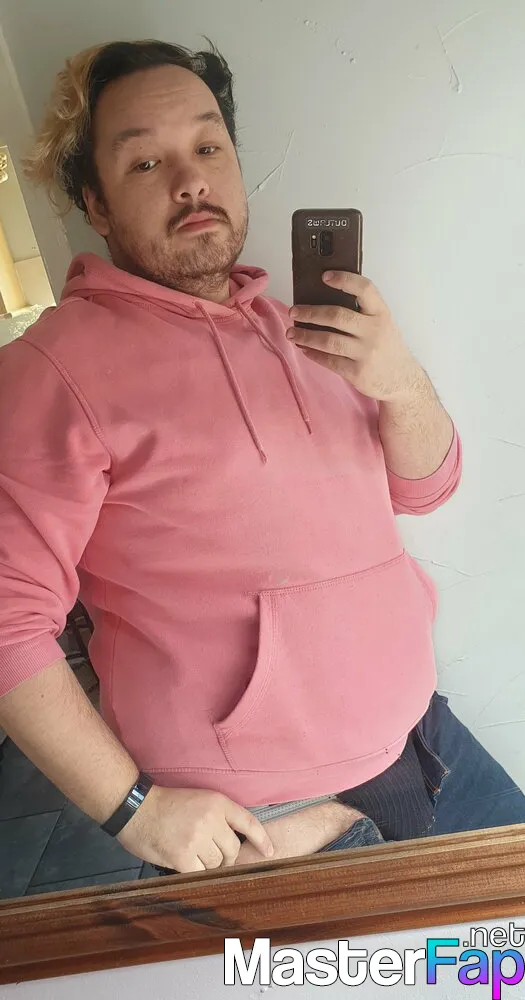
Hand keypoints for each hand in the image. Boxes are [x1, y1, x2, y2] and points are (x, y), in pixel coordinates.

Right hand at [117, 785, 273, 872]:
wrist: (135, 807)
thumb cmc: (164, 804)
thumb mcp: (198, 799)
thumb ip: (216, 817)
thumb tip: (231, 843)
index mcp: (217, 802)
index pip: (248, 822)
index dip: (261, 839)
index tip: (270, 852)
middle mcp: (211, 819)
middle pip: (232, 850)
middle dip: (224, 857)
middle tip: (208, 855)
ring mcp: (197, 838)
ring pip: (216, 864)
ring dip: (206, 865)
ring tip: (190, 855)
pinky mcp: (182, 856)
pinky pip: (199, 874)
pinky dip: (194, 874)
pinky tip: (183, 865)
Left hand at [287, 271, 423, 402]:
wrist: (403, 380)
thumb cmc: (387, 347)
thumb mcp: (383, 323)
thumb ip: (363, 311)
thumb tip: (325, 298)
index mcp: (381, 313)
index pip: (364, 289)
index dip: (344, 280)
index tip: (325, 276)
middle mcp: (374, 331)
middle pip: (337, 316)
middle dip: (311, 313)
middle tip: (294, 311)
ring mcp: (366, 353)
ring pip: (328, 341)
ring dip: (305, 336)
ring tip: (292, 333)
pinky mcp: (357, 373)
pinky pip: (329, 361)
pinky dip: (313, 354)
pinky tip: (304, 348)